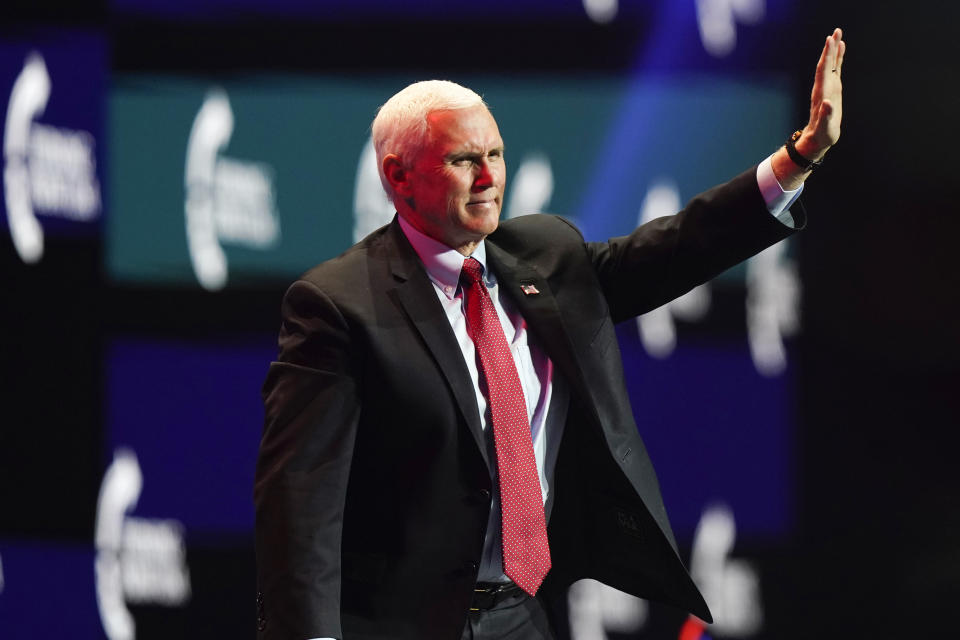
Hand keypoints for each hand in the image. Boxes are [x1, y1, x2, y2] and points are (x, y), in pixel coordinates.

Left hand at [797, 28, 844, 161]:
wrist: (818, 138)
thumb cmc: (822, 135)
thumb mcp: (825, 127)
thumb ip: (826, 115)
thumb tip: (828, 103)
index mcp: (821, 94)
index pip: (824, 71)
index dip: (827, 56)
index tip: (830, 41)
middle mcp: (823, 87)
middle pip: (826, 64)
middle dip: (830, 48)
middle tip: (836, 31)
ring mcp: (828, 87)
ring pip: (831, 65)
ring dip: (834, 50)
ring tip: (838, 34)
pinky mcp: (833, 90)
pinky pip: (836, 70)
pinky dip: (838, 59)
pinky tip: (841, 48)